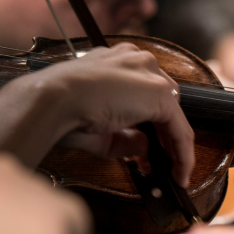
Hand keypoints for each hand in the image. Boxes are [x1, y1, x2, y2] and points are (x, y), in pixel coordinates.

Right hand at [38, 43, 193, 186]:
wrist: (51, 100)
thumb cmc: (62, 110)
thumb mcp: (99, 128)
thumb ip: (126, 138)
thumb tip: (144, 147)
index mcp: (119, 62)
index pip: (145, 94)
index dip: (151, 126)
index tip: (150, 150)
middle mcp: (138, 61)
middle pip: (164, 103)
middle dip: (164, 136)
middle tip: (163, 163)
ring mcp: (150, 74)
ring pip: (173, 116)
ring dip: (175, 146)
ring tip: (175, 172)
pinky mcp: (159, 93)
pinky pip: (179, 127)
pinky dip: (183, 152)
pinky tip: (180, 170)